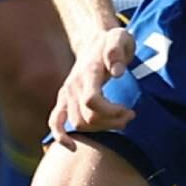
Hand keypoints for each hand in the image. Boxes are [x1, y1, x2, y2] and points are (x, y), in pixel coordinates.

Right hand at [47, 24, 135, 146]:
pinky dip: (60, 136)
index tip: (129, 110)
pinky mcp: (63, 100)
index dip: (111, 112)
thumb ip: (117, 51)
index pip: (92, 101)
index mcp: (87, 73)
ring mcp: (66, 94)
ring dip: (100, 129)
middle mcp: (73, 86)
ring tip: (119, 120)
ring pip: (78, 124)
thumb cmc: (112, 41)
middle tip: (130, 115)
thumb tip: (118, 72)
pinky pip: (55, 121)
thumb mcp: (120, 37)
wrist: (94, 39)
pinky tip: (71, 147)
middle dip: (111, 122)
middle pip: (86, 118)